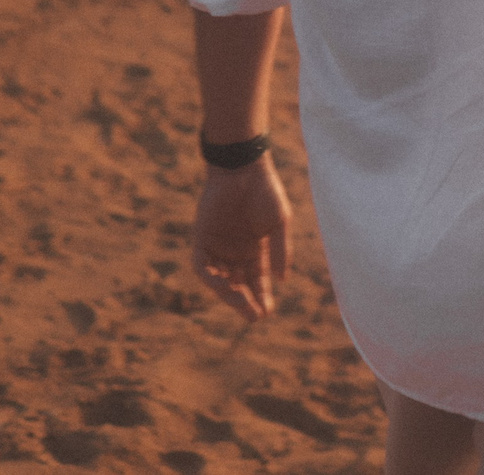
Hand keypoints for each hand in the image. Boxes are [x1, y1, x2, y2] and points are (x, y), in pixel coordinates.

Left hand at [192, 156, 291, 318]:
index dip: (262, 297)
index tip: (266, 311)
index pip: (257, 281)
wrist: (242, 168)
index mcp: (256, 250)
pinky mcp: (202, 238)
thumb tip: (281, 280)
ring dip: (228, 294)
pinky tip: (223, 284)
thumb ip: (279, 250)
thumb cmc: (265, 192)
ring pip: (220, 280)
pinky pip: (202, 265)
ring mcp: (218, 246)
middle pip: (239, 285)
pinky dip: (211, 277)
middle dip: (245, 302)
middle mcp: (236, 252)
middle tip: (253, 315)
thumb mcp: (278, 223)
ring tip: (241, 301)